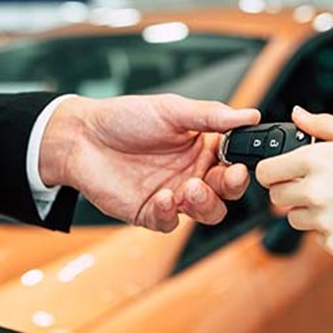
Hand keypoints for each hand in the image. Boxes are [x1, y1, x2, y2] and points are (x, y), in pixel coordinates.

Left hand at [39, 94, 257, 231]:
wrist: (82, 138)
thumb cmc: (124, 119)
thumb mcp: (172, 109)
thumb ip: (211, 115)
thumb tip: (249, 114)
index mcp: (203, 147)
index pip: (235, 161)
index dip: (242, 165)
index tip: (242, 162)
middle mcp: (192, 172)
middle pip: (227, 191)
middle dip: (231, 187)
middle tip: (226, 176)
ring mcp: (174, 195)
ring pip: (206, 212)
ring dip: (205, 203)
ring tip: (190, 188)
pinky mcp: (151, 213)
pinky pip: (170, 222)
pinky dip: (169, 213)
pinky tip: (162, 197)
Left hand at [256, 106, 332, 257]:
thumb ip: (324, 126)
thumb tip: (297, 115)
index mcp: (316, 159)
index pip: (266, 172)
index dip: (273, 172)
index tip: (283, 173)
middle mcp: (314, 191)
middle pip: (276, 198)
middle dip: (290, 191)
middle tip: (319, 186)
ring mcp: (323, 220)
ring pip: (295, 219)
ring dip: (310, 212)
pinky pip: (318, 238)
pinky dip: (330, 230)